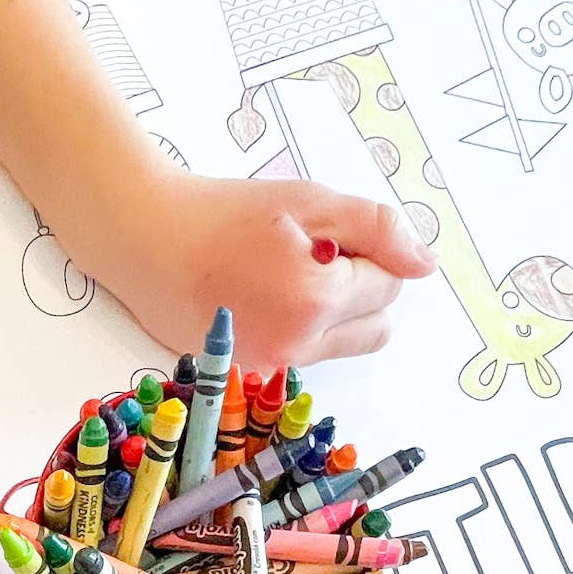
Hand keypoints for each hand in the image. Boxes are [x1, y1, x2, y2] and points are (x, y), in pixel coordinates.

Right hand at [89, 164, 436, 367]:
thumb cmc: (223, 215)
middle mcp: (300, 344)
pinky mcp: (252, 371)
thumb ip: (377, 229)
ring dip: (336, 313)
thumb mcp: (309, 201)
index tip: (325, 235)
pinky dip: (303, 328)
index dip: (369, 252)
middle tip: (315, 255)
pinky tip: (264, 298)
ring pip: (345, 345)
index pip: (389, 285)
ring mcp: (274, 364)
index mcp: (318, 298)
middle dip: (363, 289)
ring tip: (288, 277)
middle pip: (378, 325)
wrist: (147, 243)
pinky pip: (307, 354)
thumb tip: (425, 265)